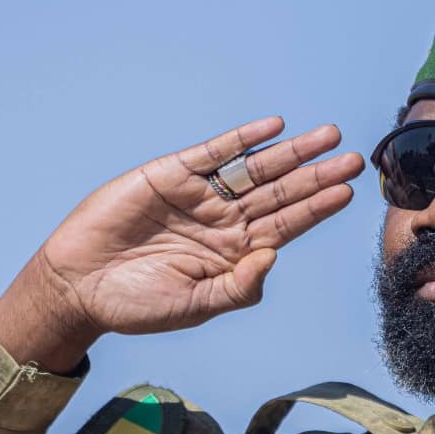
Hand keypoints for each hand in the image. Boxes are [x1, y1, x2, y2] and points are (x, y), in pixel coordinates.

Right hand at [0, 117, 363, 368]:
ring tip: (327, 137)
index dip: (317, 209)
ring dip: (291, 153)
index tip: (348, 193)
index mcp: (235, 254)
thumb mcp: (196, 305)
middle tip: (354, 159)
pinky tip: (271, 128)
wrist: (80, 287)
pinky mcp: (171, 176)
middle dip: (316, 176)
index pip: (287, 226)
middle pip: (280, 193)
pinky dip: (241, 140)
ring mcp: (200, 197)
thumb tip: (274, 256)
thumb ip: (239, 286)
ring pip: (255, 170)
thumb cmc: (138, 306)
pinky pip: (213, 154)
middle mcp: (224, 222)